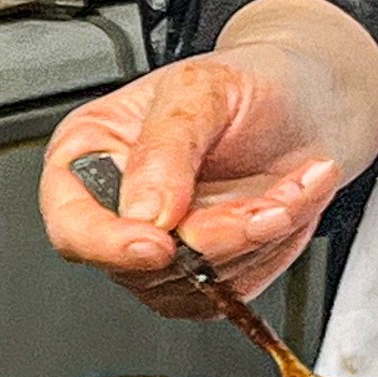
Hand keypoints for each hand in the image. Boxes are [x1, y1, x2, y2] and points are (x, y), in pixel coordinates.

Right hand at [39, 0, 377, 307]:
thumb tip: (142, 211)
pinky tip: (287, 204)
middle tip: (265, 199)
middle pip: (139, 266)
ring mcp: (156, 252)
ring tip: (288, 186)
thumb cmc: (246, 85)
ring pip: (191, 284)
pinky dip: (273, 248)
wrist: (305, 104)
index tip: (159, 242)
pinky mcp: (198, 280)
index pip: (72, 225)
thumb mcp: (201, 89)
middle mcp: (115, 212)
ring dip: (254, 238)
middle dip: (216, 235)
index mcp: (88, 158)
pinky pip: (230, 291)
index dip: (109, 244)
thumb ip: (165, 147)